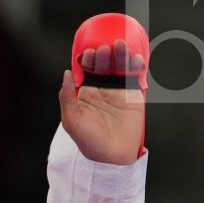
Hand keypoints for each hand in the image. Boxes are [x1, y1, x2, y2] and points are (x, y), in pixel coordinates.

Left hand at [59, 38, 145, 165]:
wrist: (111, 157)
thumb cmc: (88, 141)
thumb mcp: (71, 119)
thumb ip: (67, 95)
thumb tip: (66, 72)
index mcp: (86, 90)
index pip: (87, 68)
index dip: (87, 59)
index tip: (88, 53)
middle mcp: (103, 87)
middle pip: (104, 64)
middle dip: (104, 54)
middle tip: (105, 49)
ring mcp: (119, 90)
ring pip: (120, 66)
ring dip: (121, 55)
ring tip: (121, 45)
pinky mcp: (134, 96)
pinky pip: (136, 77)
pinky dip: (137, 66)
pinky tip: (136, 58)